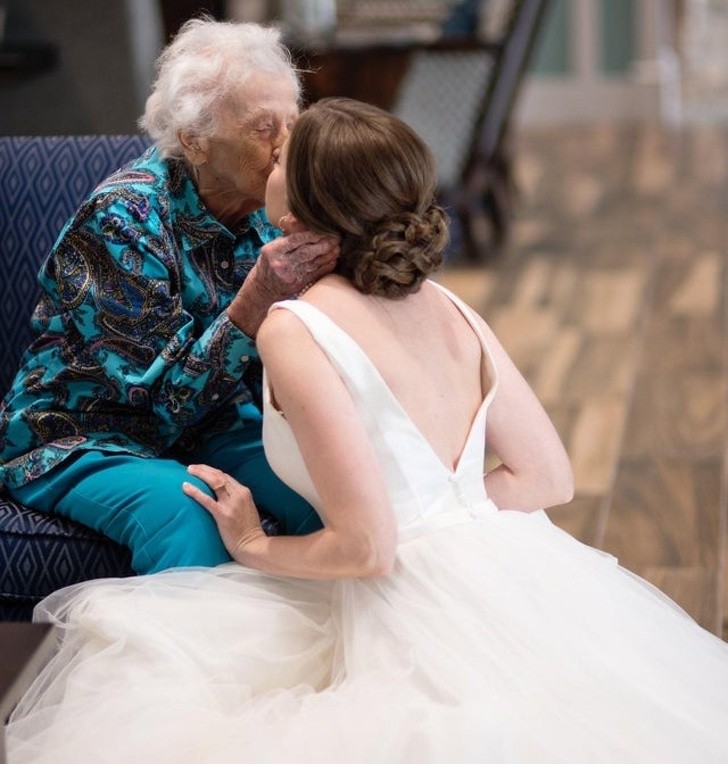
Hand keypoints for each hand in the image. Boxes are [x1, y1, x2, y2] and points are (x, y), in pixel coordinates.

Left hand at [183, 465, 265, 559]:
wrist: (253, 545)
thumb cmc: (248, 530)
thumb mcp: (247, 508)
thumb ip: (237, 499)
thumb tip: (222, 495)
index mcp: (244, 492)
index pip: (226, 476)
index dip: (212, 471)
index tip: (201, 470)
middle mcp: (238, 494)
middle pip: (219, 476)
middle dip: (204, 469)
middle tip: (191, 468)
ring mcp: (231, 504)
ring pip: (214, 482)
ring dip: (200, 474)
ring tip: (189, 471)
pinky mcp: (223, 514)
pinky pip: (206, 500)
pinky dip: (195, 491)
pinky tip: (186, 486)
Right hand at [227, 217, 339, 335]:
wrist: (262, 289)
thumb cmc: (268, 264)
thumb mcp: (271, 249)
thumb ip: (287, 240)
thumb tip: (308, 227)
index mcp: (273, 251)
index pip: (295, 240)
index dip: (311, 234)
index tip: (323, 230)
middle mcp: (282, 264)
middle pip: (306, 252)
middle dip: (323, 244)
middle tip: (335, 238)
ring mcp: (290, 276)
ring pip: (313, 263)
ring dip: (328, 255)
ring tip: (337, 247)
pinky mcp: (298, 285)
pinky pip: (315, 274)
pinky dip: (326, 266)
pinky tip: (333, 260)